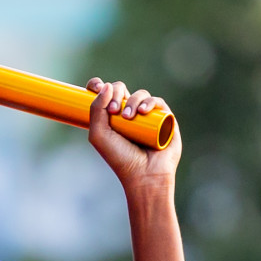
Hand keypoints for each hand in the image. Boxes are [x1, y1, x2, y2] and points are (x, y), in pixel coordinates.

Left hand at [85, 77, 181, 193]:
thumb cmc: (119, 158)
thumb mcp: (98, 135)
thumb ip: (96, 110)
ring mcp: (147, 116)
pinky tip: (143, 112)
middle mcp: (128, 114)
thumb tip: (106, 85)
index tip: (95, 86)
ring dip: (133, 100)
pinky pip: (158, 102)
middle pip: (121, 90)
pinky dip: (150, 102)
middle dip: (116, 94)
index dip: (98, 86)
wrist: (143, 174)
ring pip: (140, 95)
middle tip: (114, 111)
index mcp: (110, 117)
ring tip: (128, 117)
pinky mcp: (164, 119)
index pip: (104, 94)